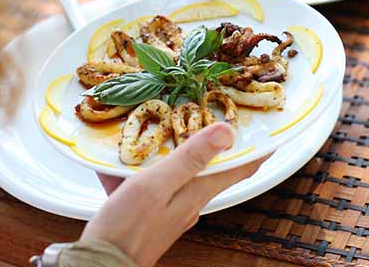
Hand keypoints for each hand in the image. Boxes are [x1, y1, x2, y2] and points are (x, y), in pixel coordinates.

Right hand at [82, 123, 267, 266]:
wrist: (100, 263)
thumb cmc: (126, 227)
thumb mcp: (157, 185)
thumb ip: (190, 159)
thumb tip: (226, 133)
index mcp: (197, 192)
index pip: (240, 168)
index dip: (257, 148)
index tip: (268, 129)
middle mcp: (190, 201)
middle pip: (211, 168)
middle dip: (213, 143)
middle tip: (210, 117)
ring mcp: (171, 208)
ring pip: (180, 173)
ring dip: (173, 154)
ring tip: (157, 133)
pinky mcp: (152, 213)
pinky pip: (153, 185)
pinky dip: (141, 172)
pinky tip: (120, 166)